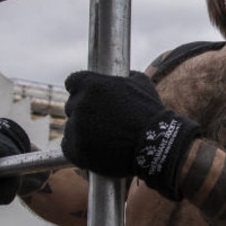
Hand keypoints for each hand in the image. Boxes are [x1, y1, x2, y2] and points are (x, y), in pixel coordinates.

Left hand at [62, 71, 199, 199]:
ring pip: (71, 126)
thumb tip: (124, 75)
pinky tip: (94, 149)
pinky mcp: (76, 149)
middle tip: (102, 121)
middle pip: (72, 106)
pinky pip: (68, 146)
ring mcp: (76, 127)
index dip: (82, 90)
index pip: (72, 82)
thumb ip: (125, 76)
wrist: (157, 144)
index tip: (90, 99)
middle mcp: (80, 104)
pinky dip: (78, 148)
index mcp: (91, 84)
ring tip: (103, 138)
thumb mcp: (142, 83)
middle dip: (84, 112)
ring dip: (82, 131)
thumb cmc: (150, 113)